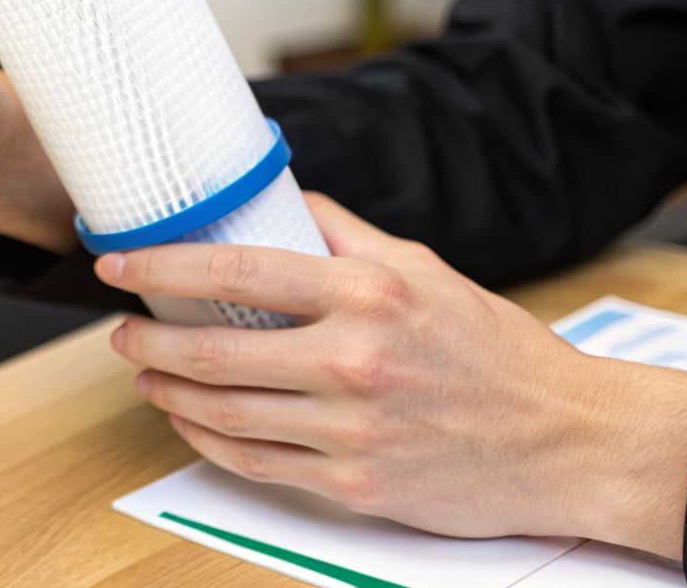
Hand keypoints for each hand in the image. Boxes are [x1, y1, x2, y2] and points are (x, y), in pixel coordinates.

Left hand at [96, 194, 686, 557]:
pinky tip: (191, 422)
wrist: (568, 441)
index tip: (118, 265)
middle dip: (150, 342)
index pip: (236, 273)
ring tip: (147, 376)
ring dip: (169, 394)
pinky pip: (256, 464)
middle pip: (215, 352)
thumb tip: (279, 202)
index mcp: (368, 294)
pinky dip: (208, 441)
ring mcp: (352, 430)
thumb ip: (346, 236)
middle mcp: (355, 361)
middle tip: (122, 332)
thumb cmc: (495, 351)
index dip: (163, 267)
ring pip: (226, 413)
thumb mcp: (425, 270)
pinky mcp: (356, 485)